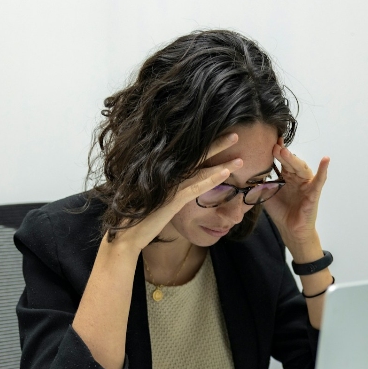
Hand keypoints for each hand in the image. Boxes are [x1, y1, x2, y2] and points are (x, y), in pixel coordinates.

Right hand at [110, 133, 243, 252]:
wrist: (126, 234)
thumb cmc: (140, 217)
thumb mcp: (156, 199)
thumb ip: (168, 189)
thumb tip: (177, 186)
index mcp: (165, 173)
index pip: (190, 156)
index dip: (206, 145)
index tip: (221, 136)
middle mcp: (167, 175)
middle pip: (196, 156)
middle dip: (217, 144)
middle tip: (235, 134)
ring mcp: (170, 186)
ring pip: (200, 170)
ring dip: (222, 163)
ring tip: (240, 158)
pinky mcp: (172, 200)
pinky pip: (196, 187)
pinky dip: (212, 179)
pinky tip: (226, 173)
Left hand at [262, 138, 329, 250]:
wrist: (290, 230)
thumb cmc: (281, 212)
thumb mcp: (266, 195)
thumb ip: (260, 184)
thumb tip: (247, 172)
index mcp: (286, 176)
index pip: (281, 160)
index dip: (276, 151)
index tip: (268, 141)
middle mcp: (297, 177)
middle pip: (290, 162)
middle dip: (282, 154)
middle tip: (273, 146)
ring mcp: (306, 184)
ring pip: (301, 168)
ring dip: (294, 159)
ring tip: (285, 151)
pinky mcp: (314, 192)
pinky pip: (320, 180)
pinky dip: (323, 170)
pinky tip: (325, 159)